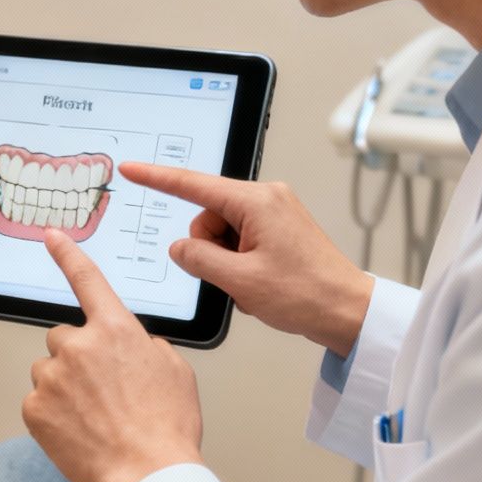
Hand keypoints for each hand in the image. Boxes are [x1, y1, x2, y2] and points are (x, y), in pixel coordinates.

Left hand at [24, 230, 204, 481]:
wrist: (147, 474)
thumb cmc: (167, 428)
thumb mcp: (174, 372)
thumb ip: (145, 346)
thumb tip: (130, 346)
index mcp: (116, 331)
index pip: (88, 281)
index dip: (68, 255)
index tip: (52, 235)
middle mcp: (78, 346)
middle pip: (65, 339)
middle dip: (78, 358)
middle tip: (102, 392)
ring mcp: (52, 377)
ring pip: (49, 372)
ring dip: (64, 387)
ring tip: (95, 418)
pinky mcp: (34, 408)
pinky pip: (38, 403)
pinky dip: (53, 416)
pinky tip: (79, 433)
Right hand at [118, 163, 373, 356]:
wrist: (349, 312)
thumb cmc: (308, 294)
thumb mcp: (240, 281)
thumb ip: (199, 259)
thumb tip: (180, 248)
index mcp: (257, 202)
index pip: (194, 185)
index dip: (157, 178)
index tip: (132, 169)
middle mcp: (268, 199)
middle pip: (207, 215)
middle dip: (208, 248)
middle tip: (232, 277)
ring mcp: (276, 213)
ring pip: (222, 231)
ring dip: (225, 260)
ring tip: (252, 284)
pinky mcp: (280, 229)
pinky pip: (240, 239)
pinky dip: (239, 263)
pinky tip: (259, 284)